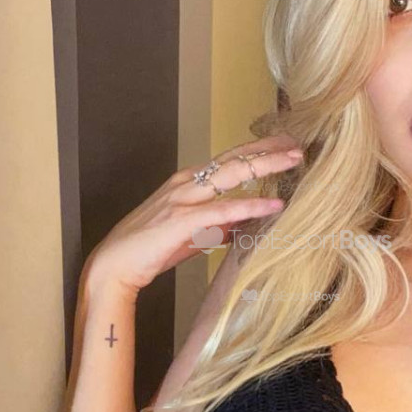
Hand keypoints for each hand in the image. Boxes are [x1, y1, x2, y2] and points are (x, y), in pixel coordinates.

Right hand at [83, 134, 303, 297]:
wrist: (114, 266)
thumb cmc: (149, 250)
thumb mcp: (190, 234)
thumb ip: (216, 226)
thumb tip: (242, 226)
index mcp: (187, 183)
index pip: (229, 160)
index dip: (257, 151)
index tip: (284, 146)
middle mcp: (186, 183)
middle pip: (234, 159)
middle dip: (267, 150)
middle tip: (297, 145)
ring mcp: (183, 199)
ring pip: (231, 174)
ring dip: (265, 166)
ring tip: (294, 161)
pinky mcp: (182, 220)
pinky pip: (223, 210)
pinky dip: (250, 206)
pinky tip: (274, 205)